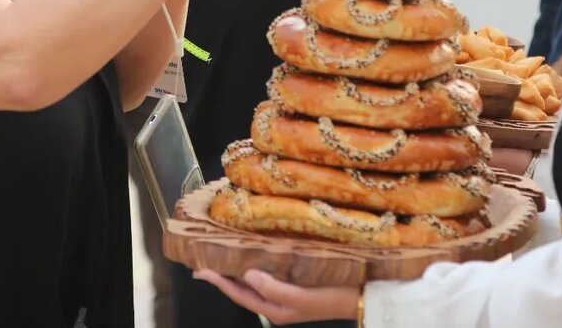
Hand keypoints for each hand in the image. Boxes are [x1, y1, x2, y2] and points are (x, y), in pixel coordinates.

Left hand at [193, 269, 359, 322]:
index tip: (200, 271)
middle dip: (223, 276)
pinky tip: (254, 252)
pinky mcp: (296, 282)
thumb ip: (272, 288)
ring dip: (237, 269)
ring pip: (254, 281)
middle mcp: (276, 303)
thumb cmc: (331, 296)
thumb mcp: (300, 296)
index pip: (238, 294)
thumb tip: (246, 274)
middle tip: (204, 261)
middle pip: (243, 289)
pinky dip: (256, 263)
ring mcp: (286, 293)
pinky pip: (269, 273)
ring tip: (222, 255)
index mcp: (274, 309)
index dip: (218, 282)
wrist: (361, 296)